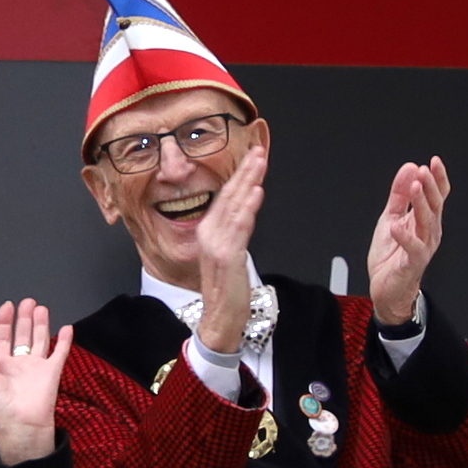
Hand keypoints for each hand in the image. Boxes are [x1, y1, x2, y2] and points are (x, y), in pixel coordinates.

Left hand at [0, 298, 73, 465]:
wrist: (18, 426)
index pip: (2, 336)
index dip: (4, 320)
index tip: (7, 306)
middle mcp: (18, 362)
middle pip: (22, 335)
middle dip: (24, 318)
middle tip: (28, 301)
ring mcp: (36, 367)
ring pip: (40, 340)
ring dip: (41, 324)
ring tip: (41, 308)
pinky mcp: (51, 372)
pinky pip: (60, 354)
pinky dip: (65, 341)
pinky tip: (67, 328)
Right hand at [194, 144, 266, 352]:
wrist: (219, 317)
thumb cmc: (226, 288)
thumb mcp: (228, 253)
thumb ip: (234, 231)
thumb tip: (245, 209)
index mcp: (208, 230)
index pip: (225, 196)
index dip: (239, 175)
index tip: (252, 158)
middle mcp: (209, 233)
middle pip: (229, 195)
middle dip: (245, 171)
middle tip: (258, 151)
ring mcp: (217, 243)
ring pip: (235, 206)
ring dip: (248, 181)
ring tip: (259, 163)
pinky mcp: (228, 255)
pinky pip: (240, 227)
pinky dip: (248, 207)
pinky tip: (256, 193)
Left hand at [367, 156, 449, 323]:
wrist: (386, 287)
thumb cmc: (392, 255)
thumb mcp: (391, 218)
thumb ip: (399, 195)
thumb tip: (408, 168)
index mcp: (424, 220)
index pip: (436, 196)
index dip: (438, 179)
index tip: (434, 162)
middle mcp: (428, 232)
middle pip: (434, 206)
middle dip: (431, 187)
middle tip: (424, 172)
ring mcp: (422, 247)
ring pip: (427, 223)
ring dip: (421, 204)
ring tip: (415, 187)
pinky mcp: (413, 262)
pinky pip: (412, 248)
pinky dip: (405, 237)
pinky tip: (397, 226)